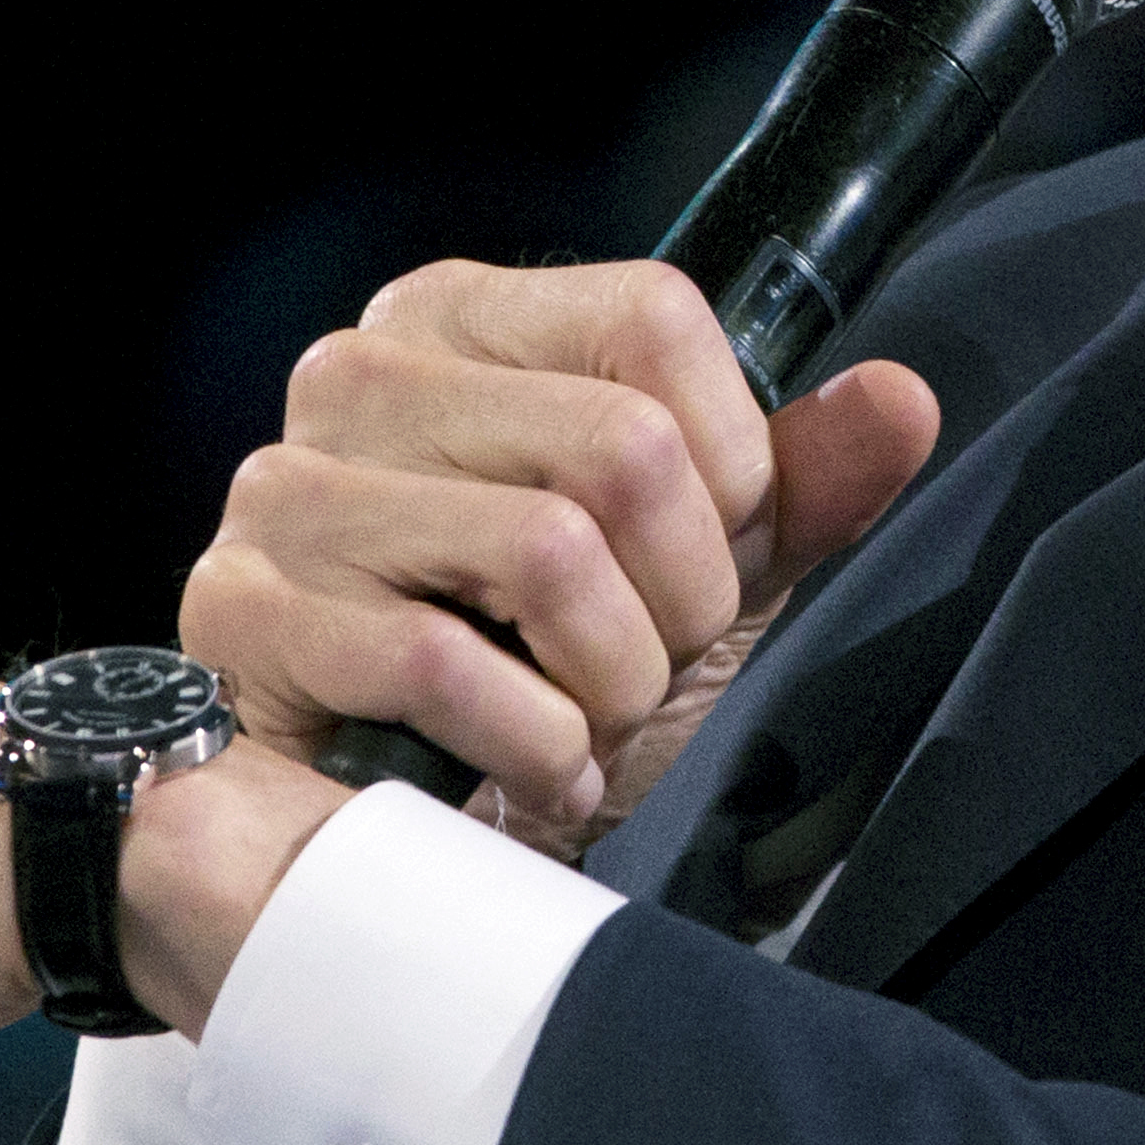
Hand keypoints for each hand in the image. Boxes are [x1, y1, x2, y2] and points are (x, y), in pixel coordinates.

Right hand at [181, 257, 939, 825]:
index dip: (729, 462)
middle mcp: (361, 374)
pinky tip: (531, 770)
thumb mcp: (684, 571)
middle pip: (621, 445)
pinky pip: (444, 664)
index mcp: (463, 320)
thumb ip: (792, 484)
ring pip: (547, 552)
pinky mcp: (242, 609)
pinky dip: (530, 746)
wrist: (367, 826)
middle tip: (643, 664)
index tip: (707, 554)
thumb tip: (902, 400)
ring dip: (607, 682)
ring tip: (584, 718)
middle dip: (677, 599)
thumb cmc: (524, 673)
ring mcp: (286, 487)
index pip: (654, 317)